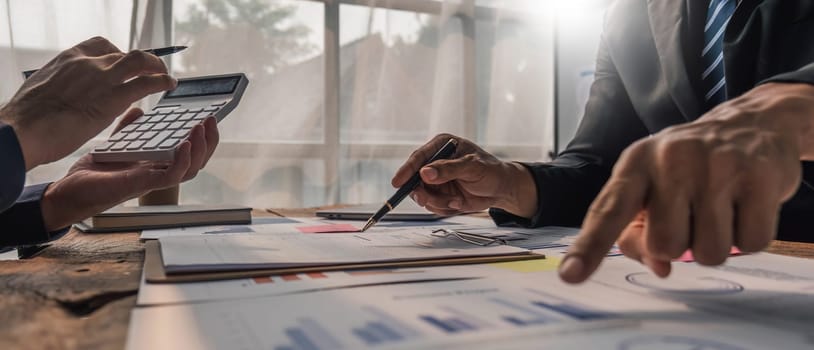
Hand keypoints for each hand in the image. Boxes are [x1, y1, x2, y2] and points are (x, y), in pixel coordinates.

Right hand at [0, 36, 175, 169]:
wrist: (21, 131)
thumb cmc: (26, 120)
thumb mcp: (43, 90)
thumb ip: (60, 86)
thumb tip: (63, 95)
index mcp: (68, 59)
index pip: (100, 46)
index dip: (117, 54)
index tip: (123, 64)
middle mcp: (87, 63)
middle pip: (123, 53)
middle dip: (140, 62)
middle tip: (150, 71)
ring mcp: (101, 78)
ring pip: (140, 61)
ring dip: (156, 66)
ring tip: (165, 75)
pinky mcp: (113, 98)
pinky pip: (147, 82)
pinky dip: (162, 80)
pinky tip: (170, 84)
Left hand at [39, 108, 218, 230]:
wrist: (69, 190)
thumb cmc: (92, 174)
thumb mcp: (115, 144)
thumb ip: (129, 129)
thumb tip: (139, 110)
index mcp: (156, 163)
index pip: (189, 151)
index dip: (202, 137)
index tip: (207, 116)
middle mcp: (159, 172)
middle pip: (198, 160)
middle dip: (209, 140)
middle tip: (211, 119)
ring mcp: (153, 179)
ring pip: (191, 169)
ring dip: (201, 149)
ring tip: (202, 128)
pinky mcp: (142, 184)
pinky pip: (171, 176)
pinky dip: (182, 161)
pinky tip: (184, 145)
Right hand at [392, 133, 537, 216]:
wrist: (501, 189)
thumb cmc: (490, 171)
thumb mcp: (472, 167)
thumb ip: (448, 169)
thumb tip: (424, 173)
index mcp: (441, 146)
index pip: (418, 157)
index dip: (406, 170)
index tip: (398, 183)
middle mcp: (435, 162)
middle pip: (414, 179)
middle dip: (423, 192)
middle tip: (428, 200)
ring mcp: (435, 180)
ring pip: (422, 195)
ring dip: (438, 202)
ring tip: (457, 200)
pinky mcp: (439, 194)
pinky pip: (432, 205)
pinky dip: (444, 208)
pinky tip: (458, 203)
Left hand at [559, 83, 813, 283]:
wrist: (752, 124)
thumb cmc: (690, 167)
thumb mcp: (653, 187)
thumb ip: (640, 232)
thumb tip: (660, 267)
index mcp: (635, 164)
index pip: (608, 211)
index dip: (589, 247)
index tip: (569, 275)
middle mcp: (671, 160)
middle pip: (665, 245)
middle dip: (679, 246)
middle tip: (691, 217)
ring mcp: (716, 166)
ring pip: (709, 252)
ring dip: (716, 244)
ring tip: (720, 211)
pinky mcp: (759, 177)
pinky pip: (751, 243)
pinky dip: (749, 237)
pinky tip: (745, 207)